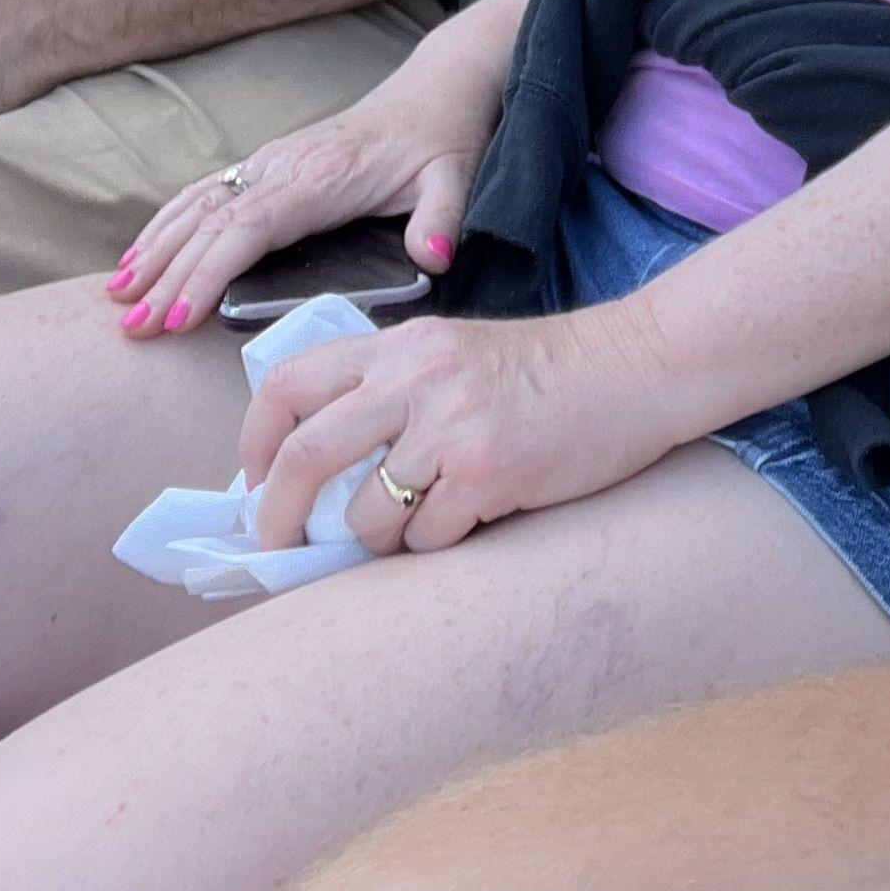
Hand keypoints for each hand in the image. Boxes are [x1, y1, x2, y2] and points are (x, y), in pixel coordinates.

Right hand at [109, 58, 502, 335]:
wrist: (437, 89)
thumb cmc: (443, 137)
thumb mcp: (455, 175)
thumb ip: (443, 217)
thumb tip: (435, 256)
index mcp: (321, 176)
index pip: (251, 228)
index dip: (210, 271)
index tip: (179, 317)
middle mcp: (284, 165)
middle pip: (211, 224)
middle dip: (167, 277)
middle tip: (131, 329)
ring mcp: (270, 161)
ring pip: (197, 206)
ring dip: (154, 251)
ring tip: (116, 299)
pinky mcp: (266, 163)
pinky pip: (203, 194)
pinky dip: (165, 225)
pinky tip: (138, 257)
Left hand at [234, 294, 677, 553]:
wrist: (635, 366)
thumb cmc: (545, 371)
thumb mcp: (452, 355)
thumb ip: (387, 393)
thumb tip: (311, 474)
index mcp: (399, 345)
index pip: (288, 384)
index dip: (254, 443)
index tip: (254, 484)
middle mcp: (415, 379)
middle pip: (305, 455)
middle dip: (278, 514)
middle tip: (279, 545)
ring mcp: (451, 425)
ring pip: (368, 514)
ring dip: (381, 537)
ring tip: (425, 517)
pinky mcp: (488, 470)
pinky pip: (428, 538)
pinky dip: (440, 542)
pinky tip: (476, 514)